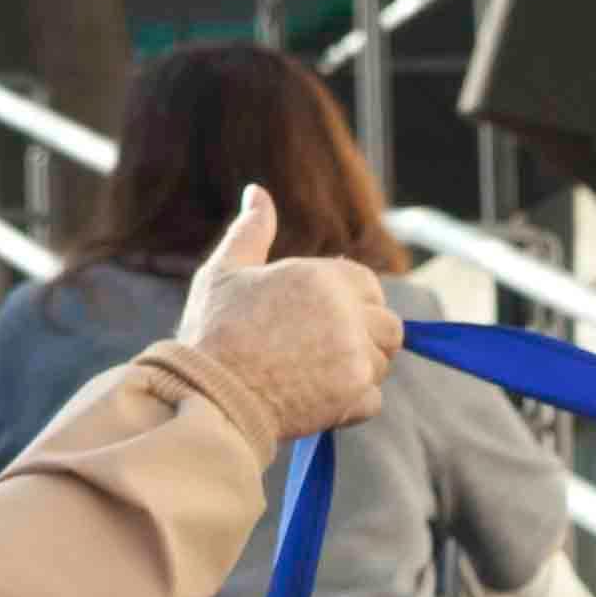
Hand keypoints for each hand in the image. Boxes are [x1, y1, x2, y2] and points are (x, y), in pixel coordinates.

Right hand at [172, 183, 405, 436]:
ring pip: (382, 362)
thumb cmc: (212, 332)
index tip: (324, 319)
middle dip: (365, 337)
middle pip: (388, 325)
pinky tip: (316, 398)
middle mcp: (346, 314)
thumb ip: (251, 230)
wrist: (207, 397)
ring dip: (357, 370)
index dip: (351, 302)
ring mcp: (354, 357)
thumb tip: (257, 193)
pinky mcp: (353, 397)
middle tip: (325, 350)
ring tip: (314, 374)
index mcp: (321, 278)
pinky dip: (352, 403)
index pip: (368, 285)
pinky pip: (373, 400)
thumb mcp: (225, 270)